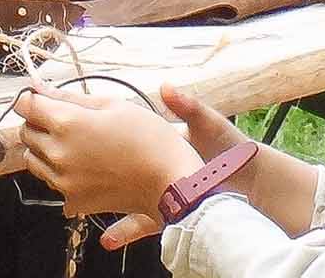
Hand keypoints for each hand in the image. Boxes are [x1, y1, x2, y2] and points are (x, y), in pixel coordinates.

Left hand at [14, 81, 203, 224]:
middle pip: (26, 132)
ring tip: (76, 145)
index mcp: (67, 123)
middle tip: (66, 120)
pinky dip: (61, 173)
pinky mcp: (72, 201)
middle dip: (39, 123)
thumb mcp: (113, 105)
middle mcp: (58, 153)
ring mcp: (63, 181)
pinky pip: (52, 183)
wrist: (169, 181)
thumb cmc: (148, 138)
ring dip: (45, 149)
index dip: (32, 99)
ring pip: (33, 160)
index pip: (26, 106)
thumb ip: (70, 97)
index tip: (41, 99)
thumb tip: (40, 89)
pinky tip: (85, 167)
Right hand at [97, 83, 251, 248]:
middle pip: (119, 168)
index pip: (129, 136)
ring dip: (104, 203)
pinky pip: (140, 224)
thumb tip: (166, 87)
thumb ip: (188, 107)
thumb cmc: (230, 148)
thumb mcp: (208, 124)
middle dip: (98, 171)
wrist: (252, 184)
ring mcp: (157, 192)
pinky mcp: (165, 214)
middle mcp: (153, 168)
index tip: (83, 132)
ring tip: (81, 206)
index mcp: (161, 142)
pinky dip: (124, 232)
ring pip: (123, 199)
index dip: (108, 134)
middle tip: (73, 169)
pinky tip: (109, 238)